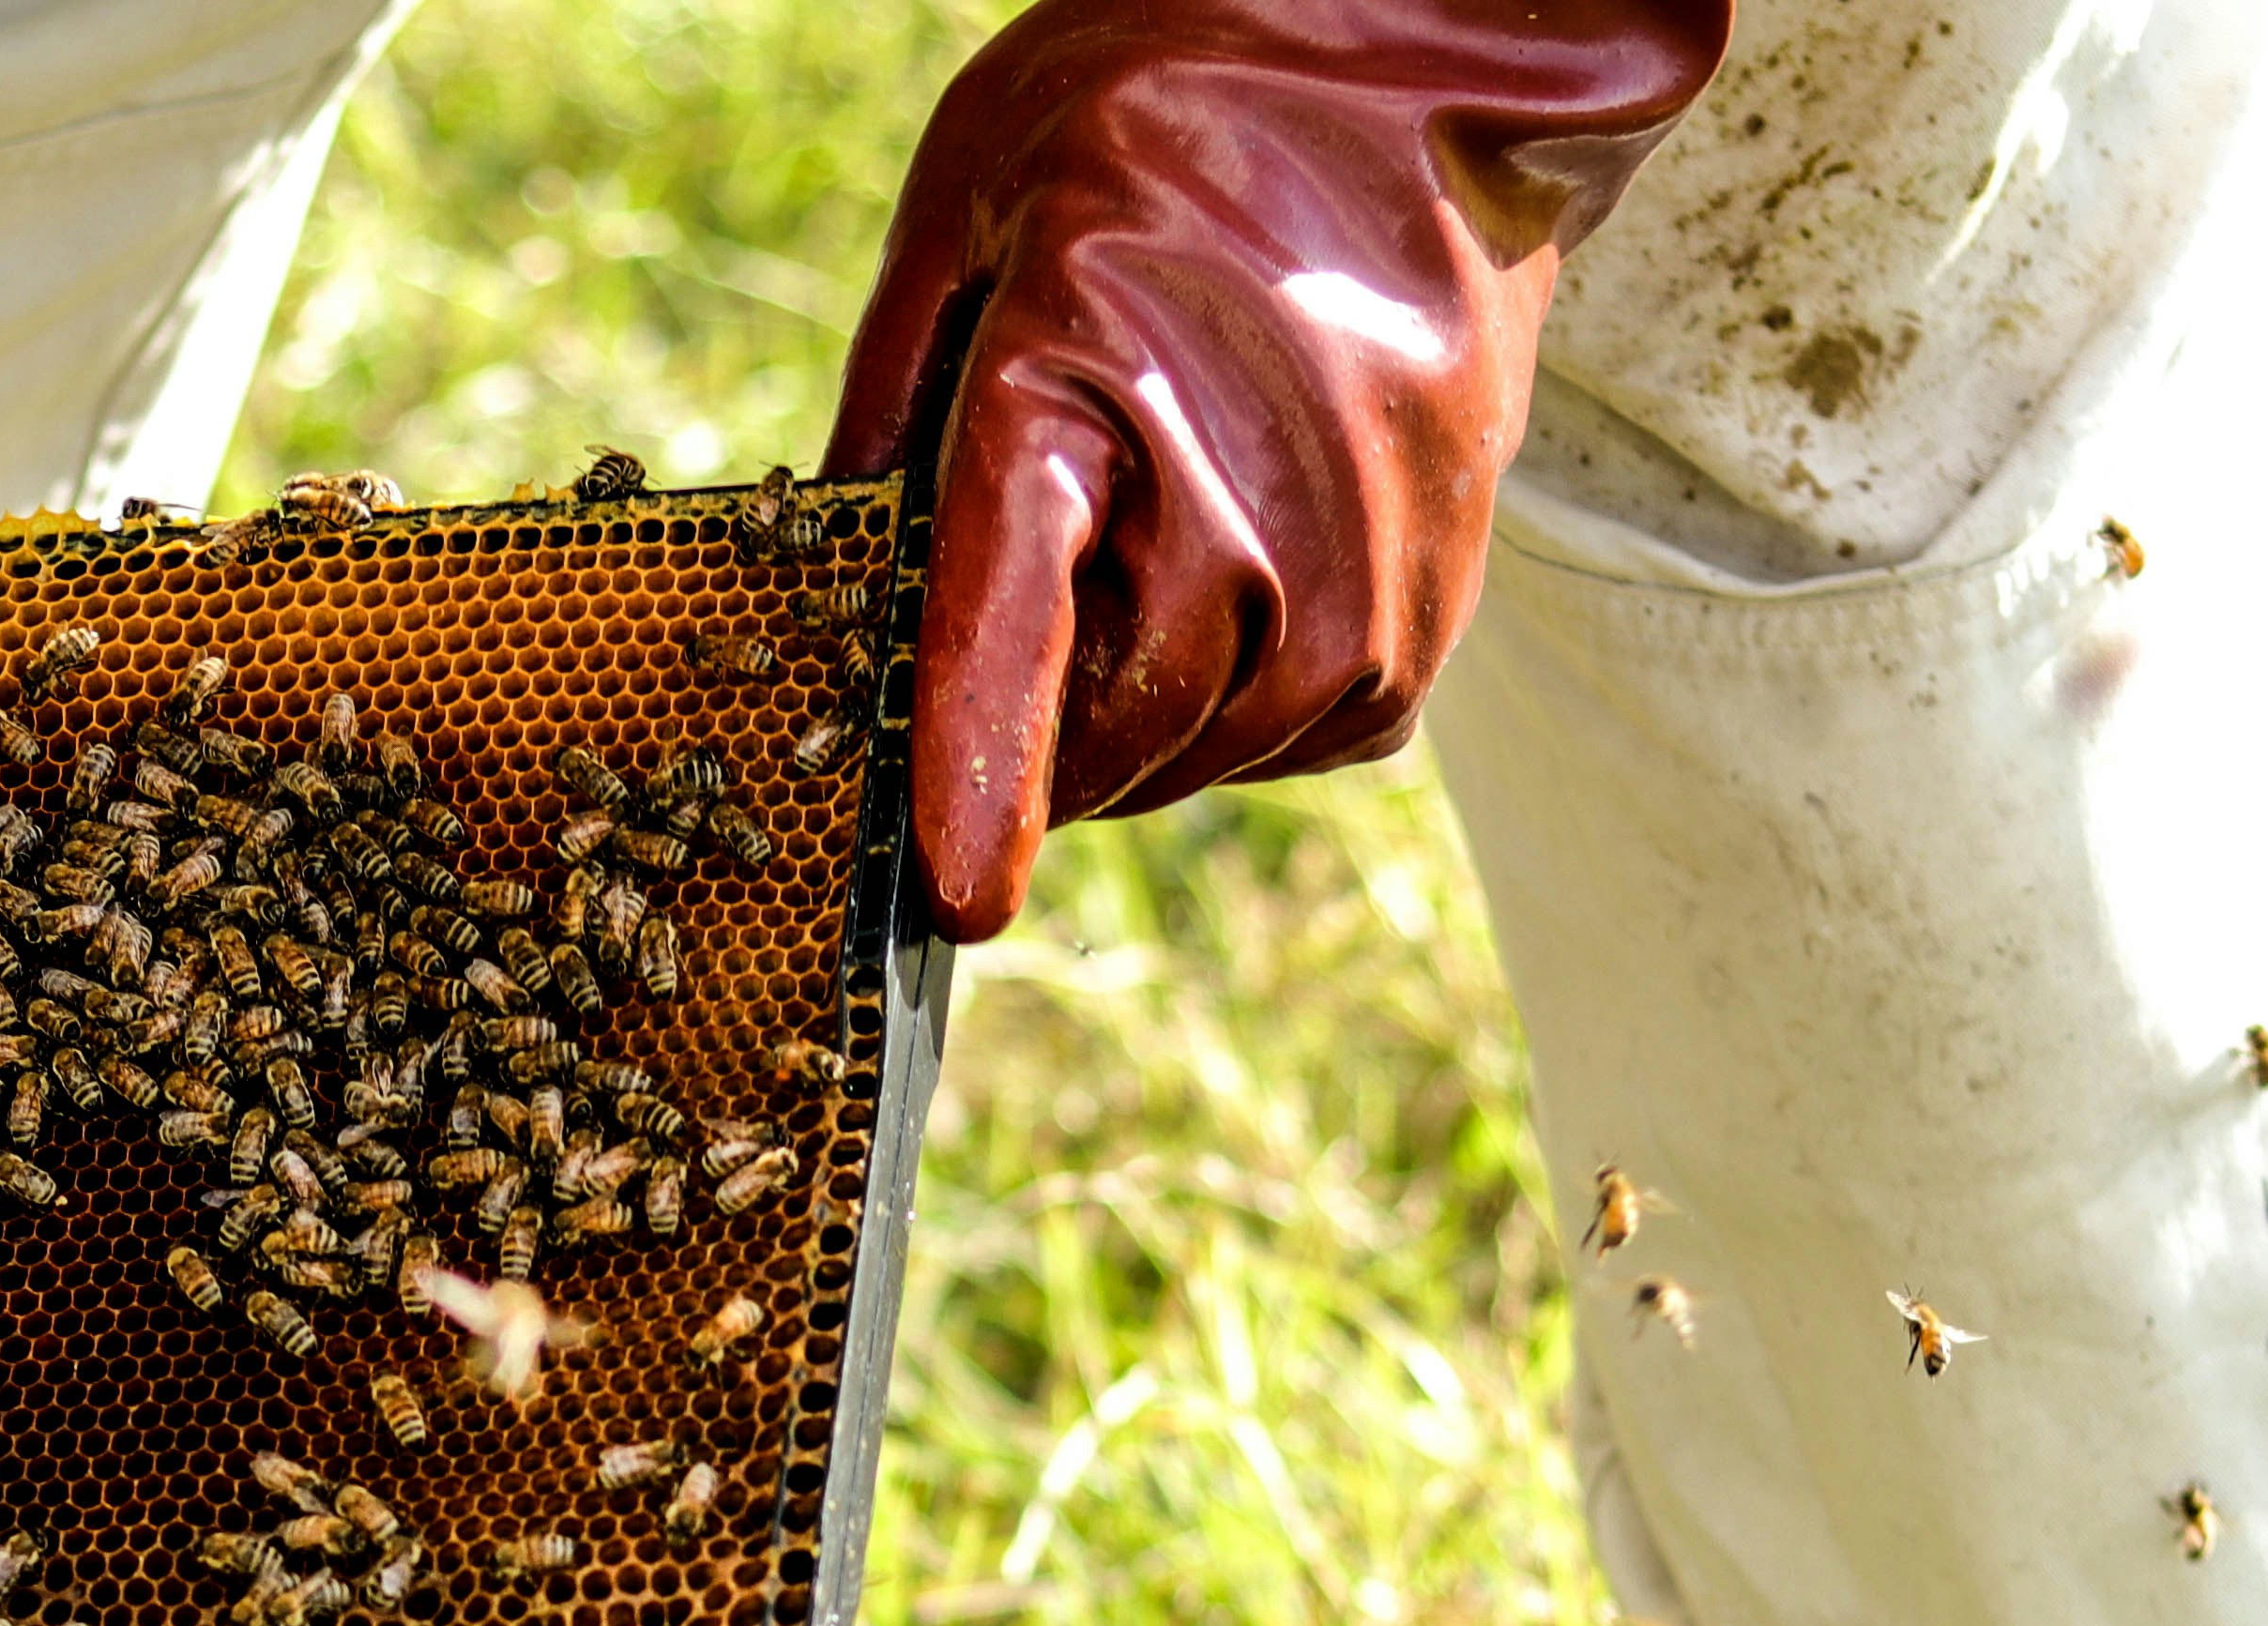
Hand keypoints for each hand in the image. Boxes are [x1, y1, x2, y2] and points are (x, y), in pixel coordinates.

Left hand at [827, 0, 1726, 939]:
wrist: (1420, 60)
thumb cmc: (1163, 114)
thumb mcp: (967, 212)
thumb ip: (892, 412)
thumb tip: (831, 592)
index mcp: (1084, 384)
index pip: (1018, 625)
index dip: (982, 772)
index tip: (960, 899)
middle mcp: (1249, 501)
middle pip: (1111, 731)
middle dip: (1038, 734)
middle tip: (1026, 626)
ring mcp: (1367, 569)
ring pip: (1208, 753)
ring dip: (1144, 717)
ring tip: (1150, 556)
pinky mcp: (1435, 612)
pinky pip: (1310, 734)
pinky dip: (1248, 702)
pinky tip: (1240, 575)